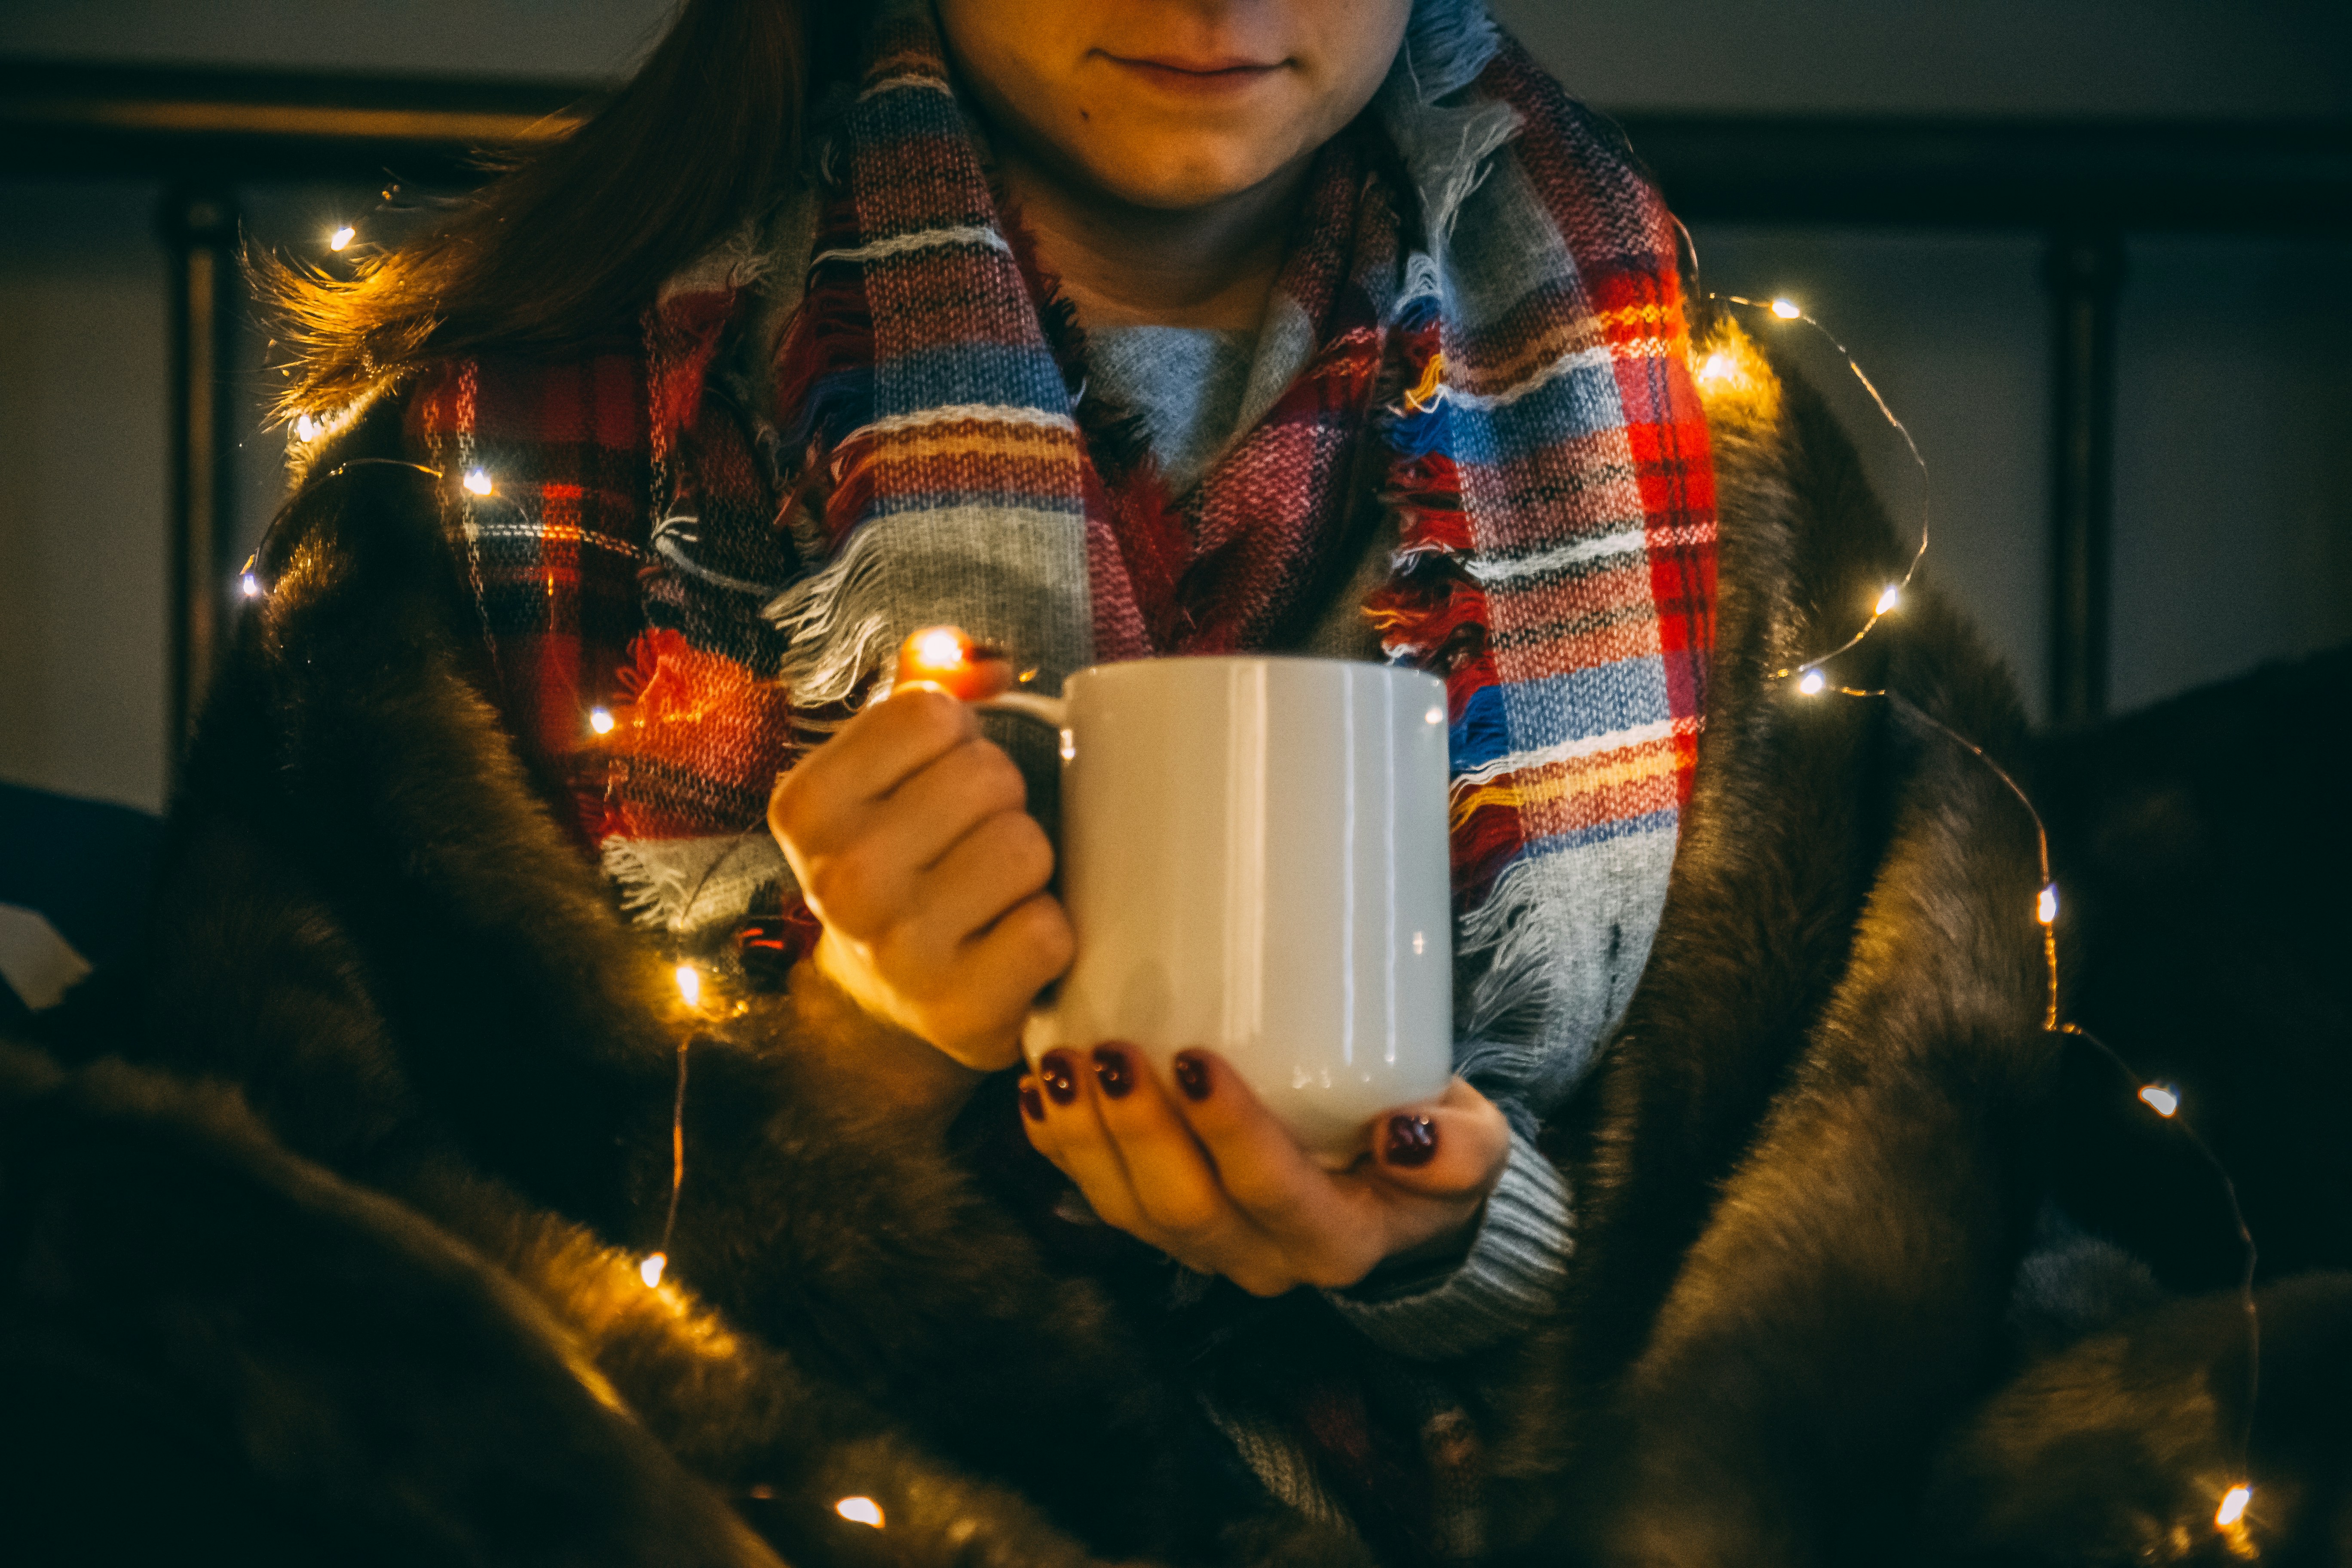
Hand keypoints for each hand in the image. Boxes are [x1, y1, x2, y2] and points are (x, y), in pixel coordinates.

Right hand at [768, 657, 1072, 1087]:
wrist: (891, 1000)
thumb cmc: (904, 861)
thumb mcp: (885, 772)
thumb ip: (923, 686)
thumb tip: (986, 662)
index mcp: (807, 805)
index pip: (929, 711)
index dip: (959, 737)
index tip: (938, 782)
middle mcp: (838, 878)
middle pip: (988, 775)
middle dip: (1000, 802)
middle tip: (970, 844)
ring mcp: (897, 949)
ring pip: (1024, 847)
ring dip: (1028, 867)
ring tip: (990, 894)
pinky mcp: (960, 1009)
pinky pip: (1049, 931)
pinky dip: (1047, 934)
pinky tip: (1007, 946)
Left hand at [1019, 1047, 1511, 1296]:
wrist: (1399, 1178)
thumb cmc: (1432, 1145)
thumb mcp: (1475, 1146)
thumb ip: (1460, 1150)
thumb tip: (1408, 1135)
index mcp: (1335, 1241)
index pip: (1273, 1195)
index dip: (1228, 1133)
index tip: (1195, 1058)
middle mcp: (1261, 1259)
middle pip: (1184, 1208)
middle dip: (1137, 1132)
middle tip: (1111, 1052)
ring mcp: (1203, 1245)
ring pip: (1128, 1210)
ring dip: (1086, 1139)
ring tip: (1063, 1064)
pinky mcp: (1163, 1219)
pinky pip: (1099, 1196)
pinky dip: (1060, 1146)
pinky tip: (1037, 1088)